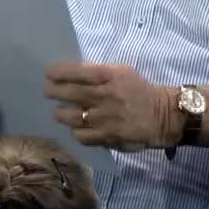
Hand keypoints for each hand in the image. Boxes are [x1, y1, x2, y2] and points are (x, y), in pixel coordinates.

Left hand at [44, 62, 175, 151]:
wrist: (161, 115)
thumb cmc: (138, 90)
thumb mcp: (121, 72)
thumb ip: (97, 71)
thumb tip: (71, 72)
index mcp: (108, 76)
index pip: (75, 72)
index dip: (57, 72)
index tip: (48, 73)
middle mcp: (104, 96)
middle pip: (68, 93)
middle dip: (52, 91)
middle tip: (47, 91)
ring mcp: (104, 118)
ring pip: (69, 116)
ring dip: (59, 113)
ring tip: (59, 111)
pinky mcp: (106, 137)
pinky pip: (80, 135)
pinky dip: (75, 130)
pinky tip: (76, 127)